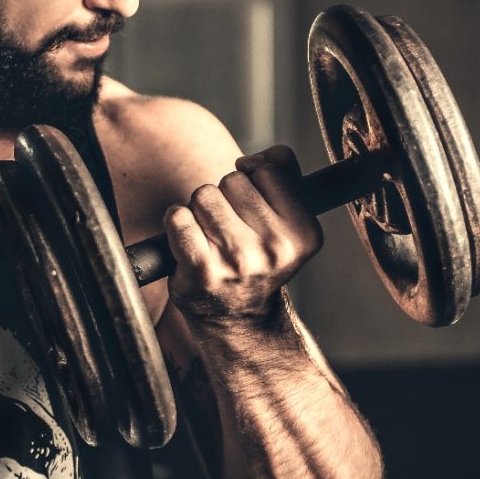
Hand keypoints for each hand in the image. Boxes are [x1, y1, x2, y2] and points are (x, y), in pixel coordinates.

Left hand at [163, 145, 322, 326]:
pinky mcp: (201, 270)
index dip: (255, 182)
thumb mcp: (288, 219)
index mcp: (304, 233)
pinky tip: (188, 244)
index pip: (269, 169)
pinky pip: (177, 217)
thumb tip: (252, 160)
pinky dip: (175, 224)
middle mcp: (275, 249)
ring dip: (200, 211)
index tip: (254, 209)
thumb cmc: (258, 258)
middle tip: (231, 231)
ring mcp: (237, 260)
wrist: (238, 318)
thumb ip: (284, 172)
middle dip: (226, 198)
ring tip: (211, 239)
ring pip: (203, 195)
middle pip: (232, 180)